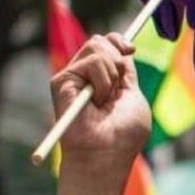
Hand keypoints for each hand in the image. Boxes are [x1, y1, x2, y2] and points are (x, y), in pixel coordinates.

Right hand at [50, 33, 150, 173]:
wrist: (106, 153)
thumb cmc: (123, 135)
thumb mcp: (132, 96)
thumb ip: (127, 73)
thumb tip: (125, 50)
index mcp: (100, 78)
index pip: (106, 43)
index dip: (119, 41)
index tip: (131, 50)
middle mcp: (83, 75)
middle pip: (100, 40)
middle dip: (118, 58)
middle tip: (118, 88)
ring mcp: (71, 77)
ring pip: (97, 47)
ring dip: (112, 75)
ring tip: (105, 101)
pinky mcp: (62, 80)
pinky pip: (93, 62)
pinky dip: (103, 82)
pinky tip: (96, 101)